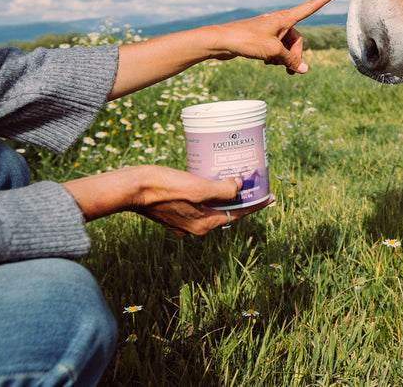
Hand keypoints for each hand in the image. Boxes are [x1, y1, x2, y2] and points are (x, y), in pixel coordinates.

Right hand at [62, 166, 274, 234]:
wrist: (131, 188)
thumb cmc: (163, 187)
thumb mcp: (198, 187)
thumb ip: (222, 189)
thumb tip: (239, 186)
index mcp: (204, 224)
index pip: (239, 214)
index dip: (256, 204)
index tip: (271, 196)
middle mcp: (196, 226)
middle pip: (226, 210)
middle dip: (241, 196)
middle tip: (254, 181)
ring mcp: (184, 220)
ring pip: (212, 206)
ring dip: (225, 193)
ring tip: (236, 177)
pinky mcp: (174, 210)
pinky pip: (199, 202)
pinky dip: (209, 192)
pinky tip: (210, 177)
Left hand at [209, 0, 337, 73]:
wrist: (220, 41)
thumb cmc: (246, 40)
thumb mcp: (272, 51)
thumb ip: (291, 60)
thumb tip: (304, 69)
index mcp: (283, 19)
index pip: (308, 8)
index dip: (322, 1)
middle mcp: (278, 22)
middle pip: (296, 39)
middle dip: (295, 55)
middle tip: (290, 70)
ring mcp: (269, 30)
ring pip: (285, 46)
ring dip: (284, 58)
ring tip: (273, 66)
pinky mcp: (260, 38)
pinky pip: (275, 48)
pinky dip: (275, 57)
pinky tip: (266, 63)